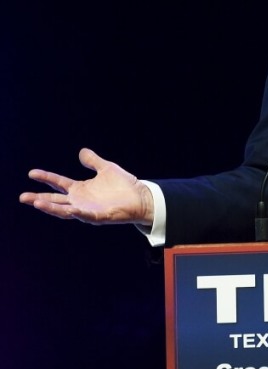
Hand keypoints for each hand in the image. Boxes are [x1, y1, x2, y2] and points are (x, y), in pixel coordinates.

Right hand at [19, 148, 153, 225]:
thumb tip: (81, 151)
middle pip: (55, 200)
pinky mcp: (98, 216)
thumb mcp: (107, 168)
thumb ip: (93, 161)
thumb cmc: (125, 185)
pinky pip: (85, 215)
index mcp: (81, 189)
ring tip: (37, 202)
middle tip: (23, 197)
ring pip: (65, 210)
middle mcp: (81, 200)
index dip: (46, 178)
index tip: (31, 173)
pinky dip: (77, 212)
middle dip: (39, 199)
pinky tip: (70, 208)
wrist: (142, 197)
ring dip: (51, 207)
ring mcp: (88, 210)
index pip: (58, 183)